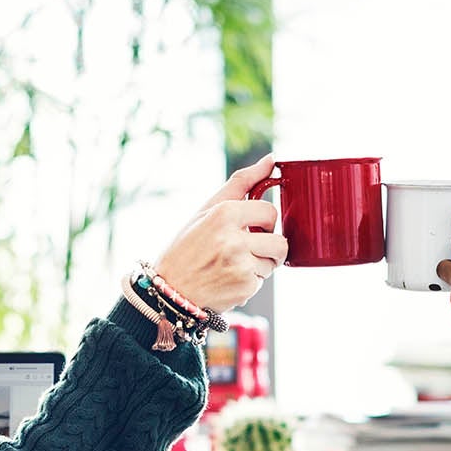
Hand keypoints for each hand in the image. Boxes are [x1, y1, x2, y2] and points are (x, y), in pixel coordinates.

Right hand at [153, 153, 288, 310]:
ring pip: (273, 263)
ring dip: (259, 266)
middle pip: (280, 242)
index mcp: (224, 213)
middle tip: (246, 249)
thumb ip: (241, 183)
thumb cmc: (187, 247)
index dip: (264, 222)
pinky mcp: (244, 287)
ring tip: (231, 266)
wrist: (169, 290)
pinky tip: (227, 280)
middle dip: (269, 247)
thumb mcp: (206, 210)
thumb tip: (271, 159)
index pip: (270, 212)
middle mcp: (234, 238)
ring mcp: (241, 265)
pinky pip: (261, 282)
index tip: (252, 228)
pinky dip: (248, 282)